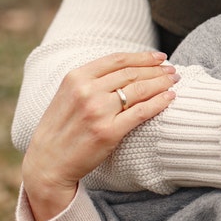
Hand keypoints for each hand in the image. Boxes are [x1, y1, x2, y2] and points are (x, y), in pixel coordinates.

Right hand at [22, 52, 178, 220]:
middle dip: (157, 70)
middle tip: (173, 70)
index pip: (118, 60)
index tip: (159, 58)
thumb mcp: (68, 95)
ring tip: (174, 81)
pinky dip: (159, 102)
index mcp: (76, 77)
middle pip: (132, 73)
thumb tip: (128, 67)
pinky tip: (170, 98)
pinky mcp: (108, 132)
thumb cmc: (60, 128)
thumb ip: (92, 80)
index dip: (143, 57)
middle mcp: (86, 91)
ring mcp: (98, 111)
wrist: (47, 164)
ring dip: (162, 83)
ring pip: (140, 89)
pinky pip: (141, 112)